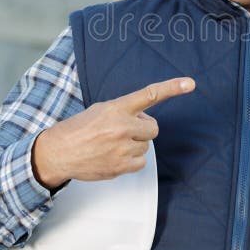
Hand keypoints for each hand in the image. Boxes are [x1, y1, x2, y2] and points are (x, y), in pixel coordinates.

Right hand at [32, 77, 195, 189]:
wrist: (58, 152)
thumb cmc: (80, 128)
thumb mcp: (101, 109)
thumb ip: (125, 111)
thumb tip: (144, 122)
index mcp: (117, 108)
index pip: (150, 94)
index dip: (172, 87)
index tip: (190, 83)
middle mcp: (122, 127)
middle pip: (153, 128)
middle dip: (143, 129)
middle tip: (125, 130)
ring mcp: (122, 148)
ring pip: (145, 146)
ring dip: (134, 145)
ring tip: (112, 144)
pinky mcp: (121, 167)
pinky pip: (141, 163)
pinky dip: (131, 161)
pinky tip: (114, 156)